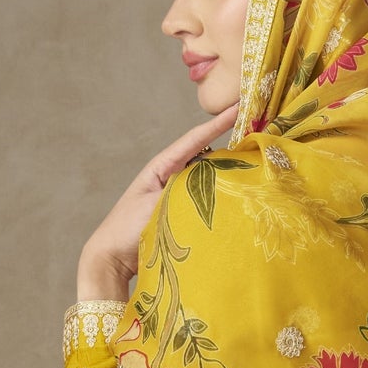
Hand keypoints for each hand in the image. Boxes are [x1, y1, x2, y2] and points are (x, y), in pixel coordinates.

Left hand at [76, 101, 238, 299]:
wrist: (112, 259)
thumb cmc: (127, 230)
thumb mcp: (155, 205)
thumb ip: (180, 189)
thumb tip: (210, 176)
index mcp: (161, 167)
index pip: (194, 140)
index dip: (217, 124)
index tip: (237, 108)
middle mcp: (171, 176)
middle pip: (204, 156)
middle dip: (227, 146)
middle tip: (255, 137)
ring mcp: (176, 195)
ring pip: (206, 178)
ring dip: (225, 173)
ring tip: (252, 164)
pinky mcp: (180, 214)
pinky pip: (204, 198)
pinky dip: (218, 195)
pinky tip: (234, 195)